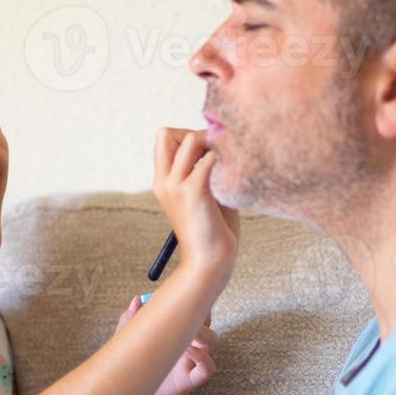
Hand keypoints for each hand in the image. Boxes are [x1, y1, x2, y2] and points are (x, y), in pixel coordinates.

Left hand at [116, 295, 215, 394]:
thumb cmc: (126, 369)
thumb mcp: (125, 340)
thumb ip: (131, 320)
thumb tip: (137, 300)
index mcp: (173, 333)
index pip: (191, 311)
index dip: (191, 301)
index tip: (177, 297)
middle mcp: (184, 345)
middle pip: (206, 322)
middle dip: (200, 313)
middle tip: (186, 312)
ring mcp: (188, 363)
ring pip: (213, 342)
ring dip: (204, 334)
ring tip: (188, 334)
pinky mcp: (188, 382)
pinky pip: (208, 368)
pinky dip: (203, 358)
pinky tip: (189, 352)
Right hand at [152, 127, 239, 281]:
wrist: (209, 262)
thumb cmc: (213, 228)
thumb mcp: (203, 193)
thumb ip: (204, 168)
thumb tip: (222, 140)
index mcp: (163, 181)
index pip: (164, 136)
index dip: (187, 136)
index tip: (209, 152)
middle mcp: (165, 181)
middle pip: (171, 132)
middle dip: (199, 135)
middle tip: (220, 155)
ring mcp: (176, 185)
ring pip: (192, 139)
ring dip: (214, 145)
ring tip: (227, 165)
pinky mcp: (194, 191)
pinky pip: (210, 157)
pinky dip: (225, 161)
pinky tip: (232, 178)